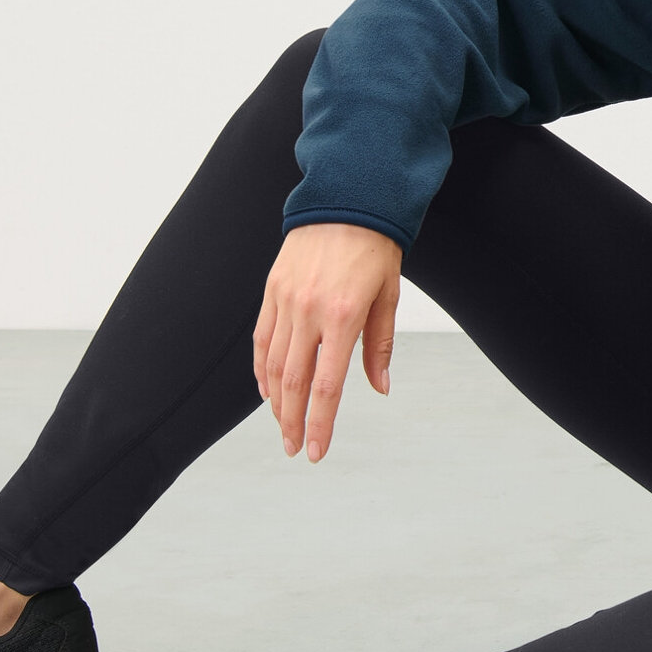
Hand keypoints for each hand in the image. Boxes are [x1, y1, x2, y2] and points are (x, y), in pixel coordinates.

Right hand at [251, 222, 402, 462]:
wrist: (347, 199)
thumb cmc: (376, 248)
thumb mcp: (389, 295)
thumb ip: (380, 345)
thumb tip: (380, 388)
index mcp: (344, 315)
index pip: (327, 386)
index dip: (320, 424)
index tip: (316, 452)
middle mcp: (309, 311)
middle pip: (293, 382)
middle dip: (293, 422)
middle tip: (295, 449)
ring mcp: (286, 300)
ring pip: (273, 365)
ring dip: (275, 402)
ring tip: (283, 427)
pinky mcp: (272, 290)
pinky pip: (262, 339)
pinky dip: (262, 369)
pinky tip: (267, 390)